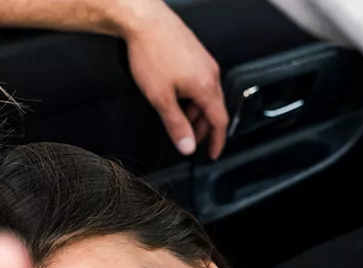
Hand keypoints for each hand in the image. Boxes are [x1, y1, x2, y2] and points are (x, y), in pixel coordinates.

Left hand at [123, 2, 228, 159]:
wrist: (143, 18)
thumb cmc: (151, 50)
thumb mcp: (160, 97)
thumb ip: (175, 125)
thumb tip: (186, 145)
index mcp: (206, 86)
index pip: (220, 121)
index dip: (217, 141)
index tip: (212, 153)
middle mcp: (210, 72)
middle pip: (214, 109)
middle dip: (203, 128)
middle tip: (191, 140)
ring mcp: (204, 60)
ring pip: (207, 94)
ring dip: (197, 111)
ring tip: (180, 119)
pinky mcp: (195, 52)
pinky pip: (201, 80)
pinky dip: (193, 95)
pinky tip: (178, 96)